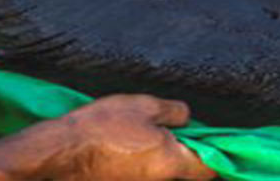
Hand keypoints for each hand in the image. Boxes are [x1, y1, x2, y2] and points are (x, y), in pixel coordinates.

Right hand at [0, 95, 216, 180]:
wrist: (56, 152)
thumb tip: (189, 119)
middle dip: (192, 154)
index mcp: (172, 164)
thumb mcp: (145, 106)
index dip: (221, 155)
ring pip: (166, 173)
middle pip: (189, 172)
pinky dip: (149, 161)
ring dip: (168, 156)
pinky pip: (145, 175)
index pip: (212, 169)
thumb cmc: (102, 126)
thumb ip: (175, 113)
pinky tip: (135, 144)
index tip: (223, 141)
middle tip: (186, 131)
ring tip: (156, 133)